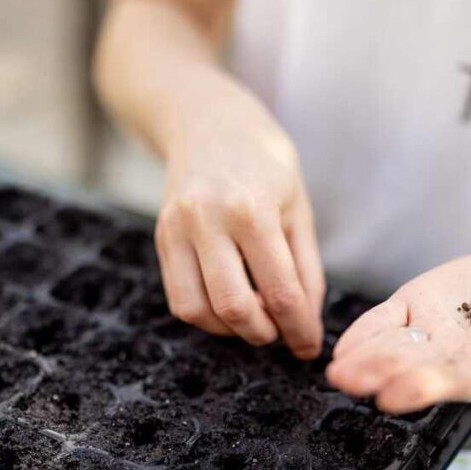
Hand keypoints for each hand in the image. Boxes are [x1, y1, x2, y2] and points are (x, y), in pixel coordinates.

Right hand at [154, 93, 324, 357]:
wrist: (209, 121)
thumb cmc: (265, 165)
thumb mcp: (298, 208)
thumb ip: (305, 269)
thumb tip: (307, 324)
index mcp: (254, 210)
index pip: (280, 291)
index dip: (299, 329)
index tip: (309, 348)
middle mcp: (209, 219)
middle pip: (234, 307)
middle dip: (264, 334)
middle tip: (281, 332)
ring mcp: (178, 228)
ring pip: (199, 311)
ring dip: (232, 330)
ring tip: (255, 316)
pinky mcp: (161, 237)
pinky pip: (179, 298)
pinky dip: (207, 316)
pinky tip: (228, 303)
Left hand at [326, 247, 470, 418]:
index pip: (455, 381)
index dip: (425, 387)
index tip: (394, 396)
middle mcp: (454, 355)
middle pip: (415, 367)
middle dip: (382, 374)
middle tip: (351, 381)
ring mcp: (432, 330)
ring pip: (394, 347)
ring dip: (365, 359)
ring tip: (339, 369)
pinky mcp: (418, 304)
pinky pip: (387, 319)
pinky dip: (365, 331)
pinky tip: (344, 347)